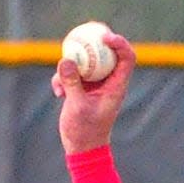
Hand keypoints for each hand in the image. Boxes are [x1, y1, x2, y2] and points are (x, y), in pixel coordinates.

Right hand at [51, 30, 135, 154]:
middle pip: (106, 52)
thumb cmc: (85, 132)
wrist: (82, 149)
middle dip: (93, 41)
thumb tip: (66, 59)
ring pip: (86, 61)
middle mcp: (108, 83)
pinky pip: (72, 73)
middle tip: (80, 33)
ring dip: (70, 66)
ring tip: (60, 83)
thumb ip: (72, 83)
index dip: (119, 43)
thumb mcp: (77, 107)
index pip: (126, 58)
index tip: (104, 36)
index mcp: (117, 87)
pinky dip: (62, 79)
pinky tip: (57, 93)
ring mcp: (95, 84)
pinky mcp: (82, 88)